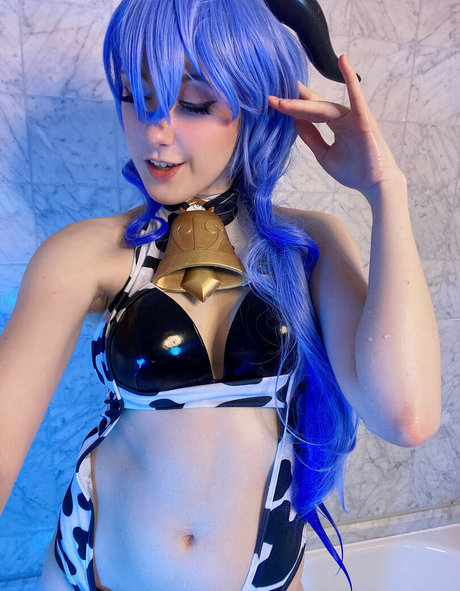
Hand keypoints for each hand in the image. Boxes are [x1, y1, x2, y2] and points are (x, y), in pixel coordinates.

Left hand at [268, 55, 404, 199]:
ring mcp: (353, 116)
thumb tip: (295, 122)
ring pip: (324, 107)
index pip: (310, 113)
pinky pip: (356, 96)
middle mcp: (343, 117)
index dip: (292, 107)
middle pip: (314, 106)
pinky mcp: (363, 118)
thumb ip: (311, 138)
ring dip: (304, 102)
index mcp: (335, 125)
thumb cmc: (354, 171)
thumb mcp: (324, 155)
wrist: (376, 184)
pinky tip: (343, 60)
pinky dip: (350, 78)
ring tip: (286, 93)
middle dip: (294, 100)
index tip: (273, 101)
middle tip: (272, 90)